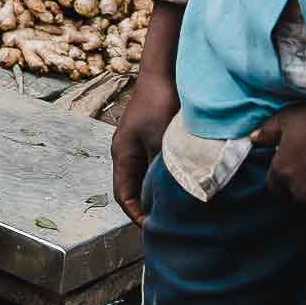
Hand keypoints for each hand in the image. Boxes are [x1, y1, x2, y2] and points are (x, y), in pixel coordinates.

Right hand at [111, 62, 178, 225]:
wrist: (164, 74)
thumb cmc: (159, 106)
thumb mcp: (162, 143)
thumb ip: (163, 171)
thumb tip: (173, 198)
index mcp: (122, 155)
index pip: (123, 195)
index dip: (136, 215)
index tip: (153, 230)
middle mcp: (127, 152)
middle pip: (134, 188)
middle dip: (148, 207)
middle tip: (169, 224)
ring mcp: (139, 144)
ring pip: (146, 178)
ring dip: (159, 193)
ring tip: (178, 208)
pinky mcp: (153, 138)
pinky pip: (156, 167)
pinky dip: (166, 179)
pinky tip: (183, 183)